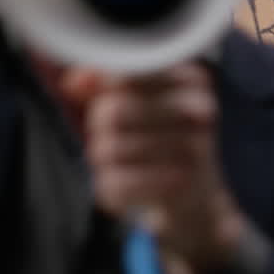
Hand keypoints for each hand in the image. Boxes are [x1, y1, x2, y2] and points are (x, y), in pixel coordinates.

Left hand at [62, 61, 248, 273]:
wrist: (197, 198)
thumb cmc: (164, 140)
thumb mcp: (141, 101)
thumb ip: (104, 83)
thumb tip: (74, 82)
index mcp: (192, 80)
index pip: (125, 75)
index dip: (103, 91)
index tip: (106, 100)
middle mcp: (199, 111)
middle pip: (111, 112)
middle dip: (99, 128)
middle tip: (112, 137)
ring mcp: (193, 151)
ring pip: (107, 150)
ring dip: (102, 160)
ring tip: (120, 163)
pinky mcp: (180, 188)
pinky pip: (115, 184)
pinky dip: (112, 188)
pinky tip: (127, 185)